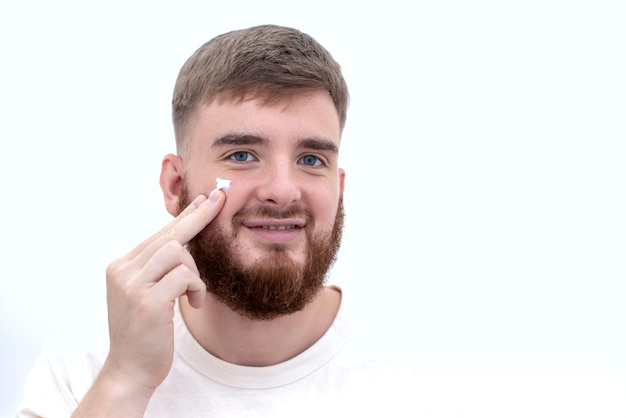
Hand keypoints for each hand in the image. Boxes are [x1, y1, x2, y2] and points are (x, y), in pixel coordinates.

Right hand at [102, 190, 224, 393]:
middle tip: (220, 197)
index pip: (158, 234)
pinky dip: (196, 287)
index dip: (184, 216)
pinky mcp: (147, 301)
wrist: (130, 371)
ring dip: (195, 272)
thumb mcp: (146, 294)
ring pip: (177, 252)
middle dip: (198, 216)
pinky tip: (193, 304)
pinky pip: (184, 276)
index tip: (203, 199)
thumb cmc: (145, 333)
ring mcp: (132, 285)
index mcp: (121, 266)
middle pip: (168, 234)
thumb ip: (157, 269)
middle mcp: (122, 270)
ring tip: (193, 295)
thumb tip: (182, 241)